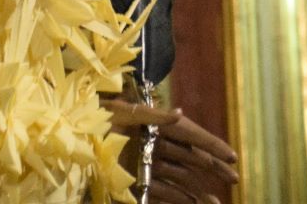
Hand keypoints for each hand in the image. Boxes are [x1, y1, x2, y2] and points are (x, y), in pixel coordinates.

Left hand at [106, 101, 237, 202]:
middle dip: (213, 167)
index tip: (232, 156)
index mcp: (153, 123)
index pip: (190, 134)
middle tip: (234, 178)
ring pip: (182, 177)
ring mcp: (147, 163)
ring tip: (217, 202)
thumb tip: (180, 114)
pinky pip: (165, 191)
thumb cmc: (95, 118)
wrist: (71, 136)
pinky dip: (181, 199)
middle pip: (191, 157)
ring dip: (200, 189)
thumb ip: (152, 116)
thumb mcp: (122, 112)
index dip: (211, 144)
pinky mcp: (138, 182)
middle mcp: (154, 143)